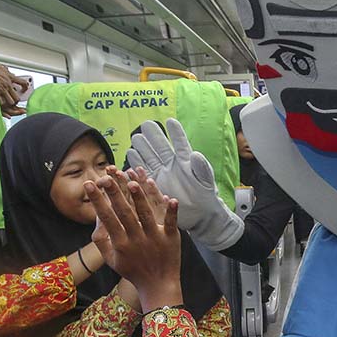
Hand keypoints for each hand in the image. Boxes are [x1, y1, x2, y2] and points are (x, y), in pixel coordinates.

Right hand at [0, 59, 27, 116]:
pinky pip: (1, 102)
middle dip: (17, 100)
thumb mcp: (4, 68)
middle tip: (15, 99)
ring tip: (8, 101)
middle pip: (17, 98)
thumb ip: (9, 72)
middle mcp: (8, 85)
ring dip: (10, 103)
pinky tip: (1, 101)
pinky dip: (2, 103)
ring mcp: (2, 90)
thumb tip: (12, 74)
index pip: (23, 83)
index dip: (26, 87)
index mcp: (11, 78)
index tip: (24, 89)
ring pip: (11, 102)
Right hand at [86, 174, 181, 311]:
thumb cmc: (133, 271)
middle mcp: (136, 239)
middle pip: (124, 213)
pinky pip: (171, 223)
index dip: (98, 201)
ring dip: (140, 199)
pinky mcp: (171, 239)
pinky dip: (171, 212)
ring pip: (146, 215)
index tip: (90, 184)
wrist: (158, 286)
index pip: (107, 218)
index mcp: (120, 243)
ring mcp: (154, 238)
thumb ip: (102, 242)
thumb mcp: (112, 261)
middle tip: (107, 176)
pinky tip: (171, 198)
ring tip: (133, 182)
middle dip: (115, 194)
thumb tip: (95, 221)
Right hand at [126, 118, 243, 249]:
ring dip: (143, 148)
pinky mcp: (155, 186)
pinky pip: (144, 174)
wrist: (200, 215)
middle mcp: (172, 165)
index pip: (180, 143)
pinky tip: (130, 158)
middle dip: (153, 136)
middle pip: (160, 147)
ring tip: (135, 138)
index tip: (170, 121)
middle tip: (145, 125)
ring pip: (150, 158)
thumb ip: (201, 168)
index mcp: (185, 162)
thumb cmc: (206, 196)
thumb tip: (195, 154)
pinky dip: (137, 168)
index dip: (175, 132)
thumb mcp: (205, 181)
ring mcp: (163, 174)